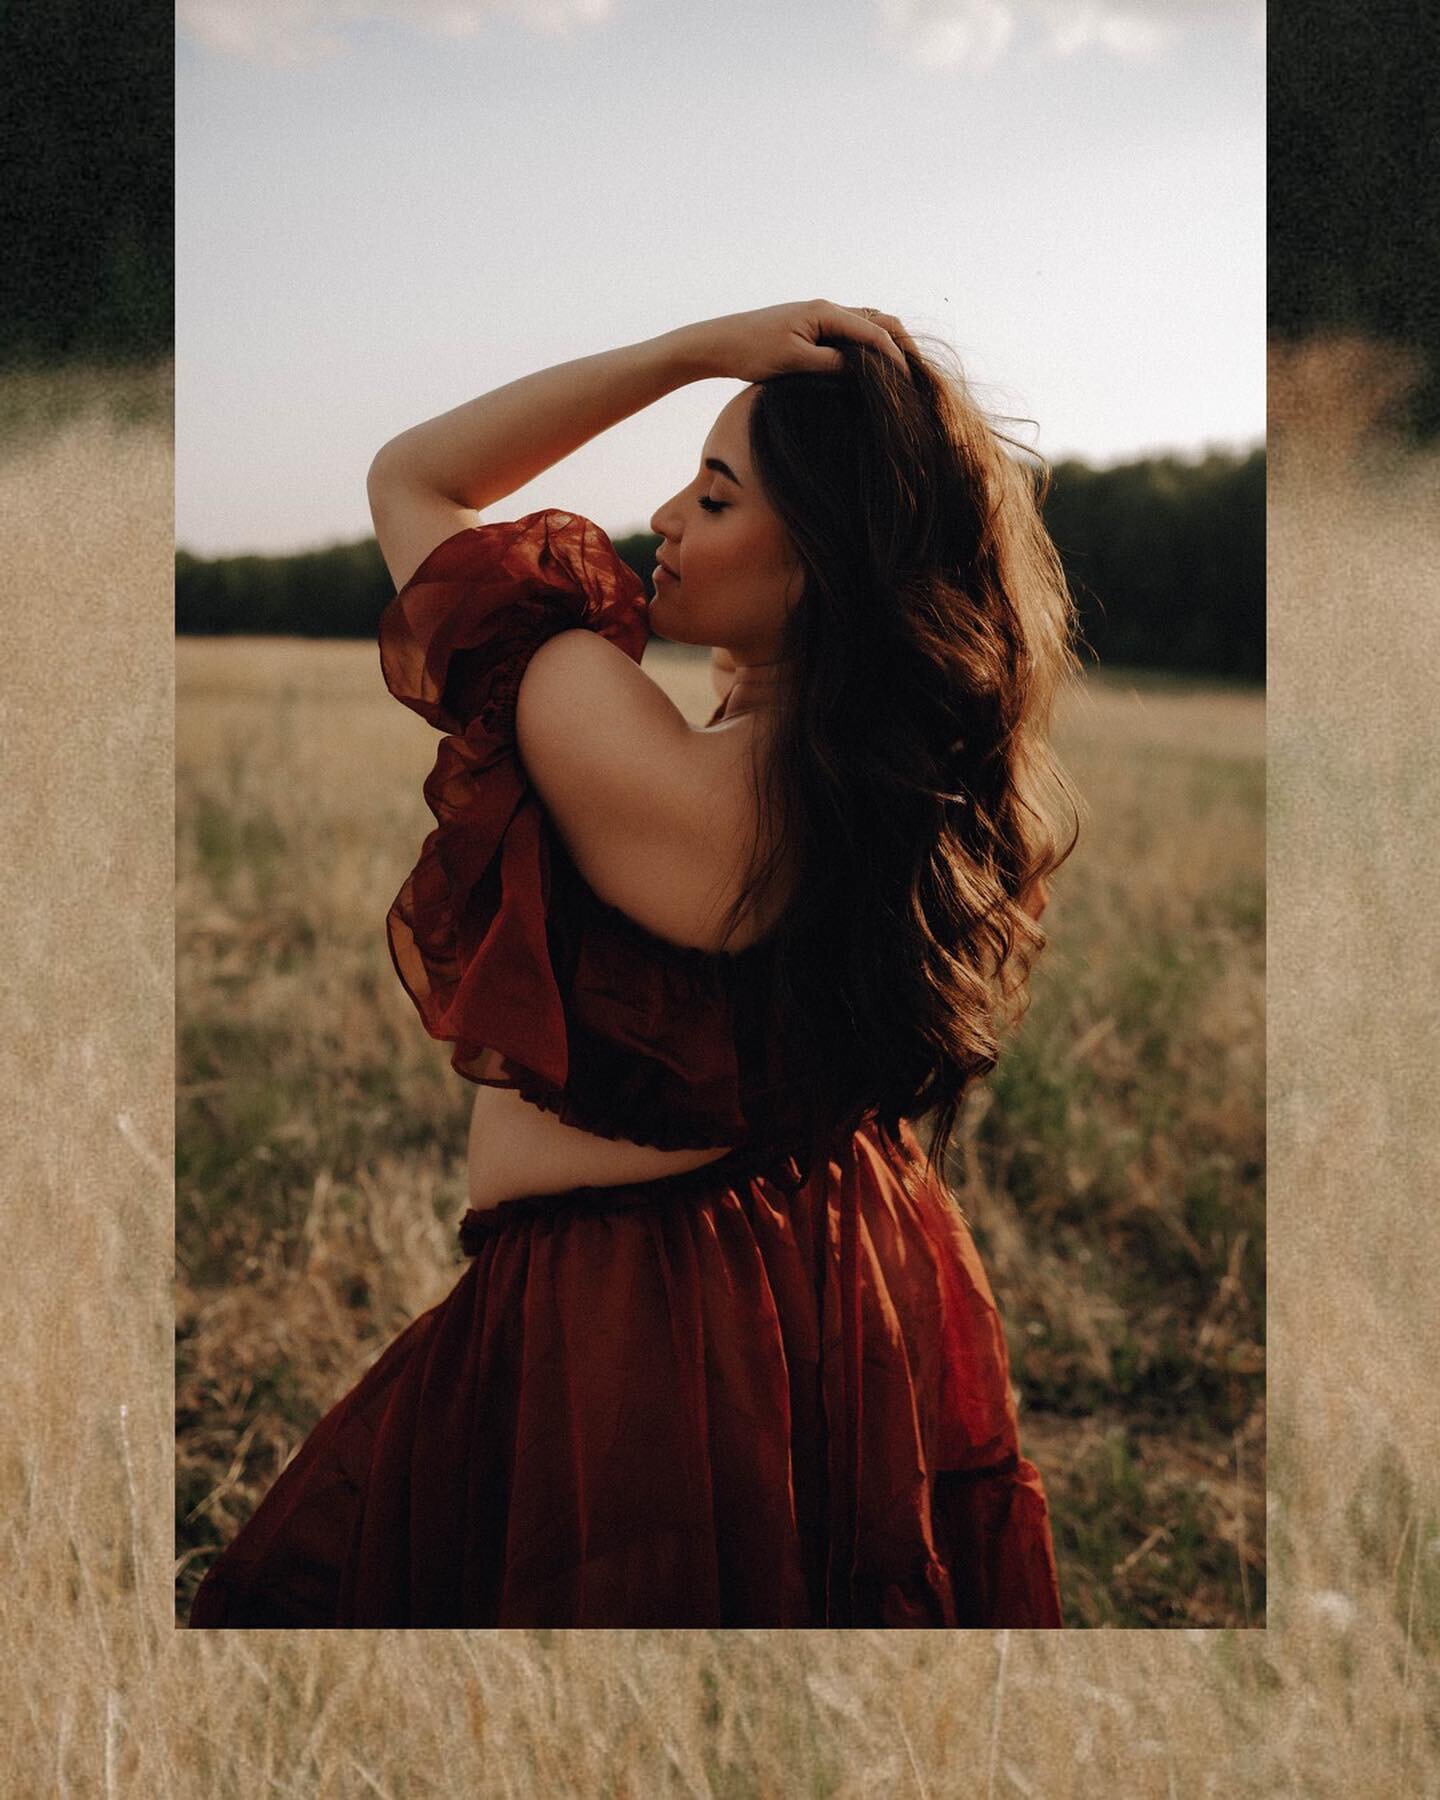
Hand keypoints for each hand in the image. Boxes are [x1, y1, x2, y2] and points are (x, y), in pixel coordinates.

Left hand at [675, 300, 909, 382]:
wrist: (721, 342)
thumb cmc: (752, 352)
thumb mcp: (795, 363)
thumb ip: (832, 365)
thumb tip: (864, 371)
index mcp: (826, 313)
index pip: (875, 333)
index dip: (896, 357)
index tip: (909, 382)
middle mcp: (828, 309)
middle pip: (879, 320)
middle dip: (901, 344)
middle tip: (917, 372)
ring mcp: (821, 316)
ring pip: (868, 324)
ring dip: (888, 343)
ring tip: (902, 370)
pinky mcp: (813, 327)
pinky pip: (852, 332)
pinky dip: (870, 345)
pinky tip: (873, 366)